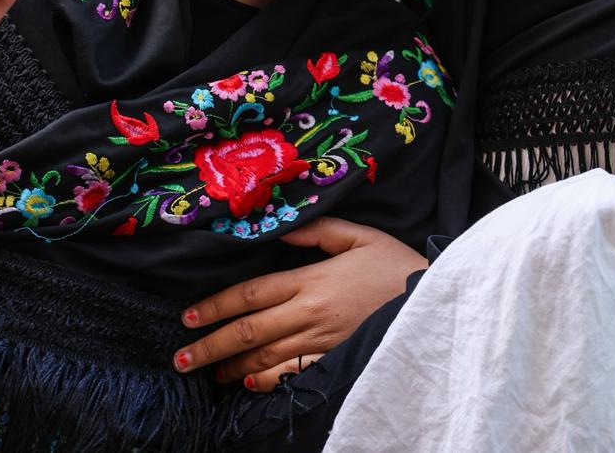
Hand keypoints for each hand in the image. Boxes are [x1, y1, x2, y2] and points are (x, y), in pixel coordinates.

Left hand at [174, 217, 423, 390]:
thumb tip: (280, 230)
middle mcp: (309, 315)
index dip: (216, 305)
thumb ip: (317, 231)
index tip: (188, 316)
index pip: (251, 294)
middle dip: (210, 345)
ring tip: (207, 371)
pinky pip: (293, 376)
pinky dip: (266, 383)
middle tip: (180, 358)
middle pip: (249, 331)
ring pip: (264, 359)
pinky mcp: (335, 362)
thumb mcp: (360, 236)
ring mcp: (321, 343)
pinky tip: (248, 384)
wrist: (435, 305)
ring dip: (231, 367)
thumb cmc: (396, 266)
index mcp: (310, 281)